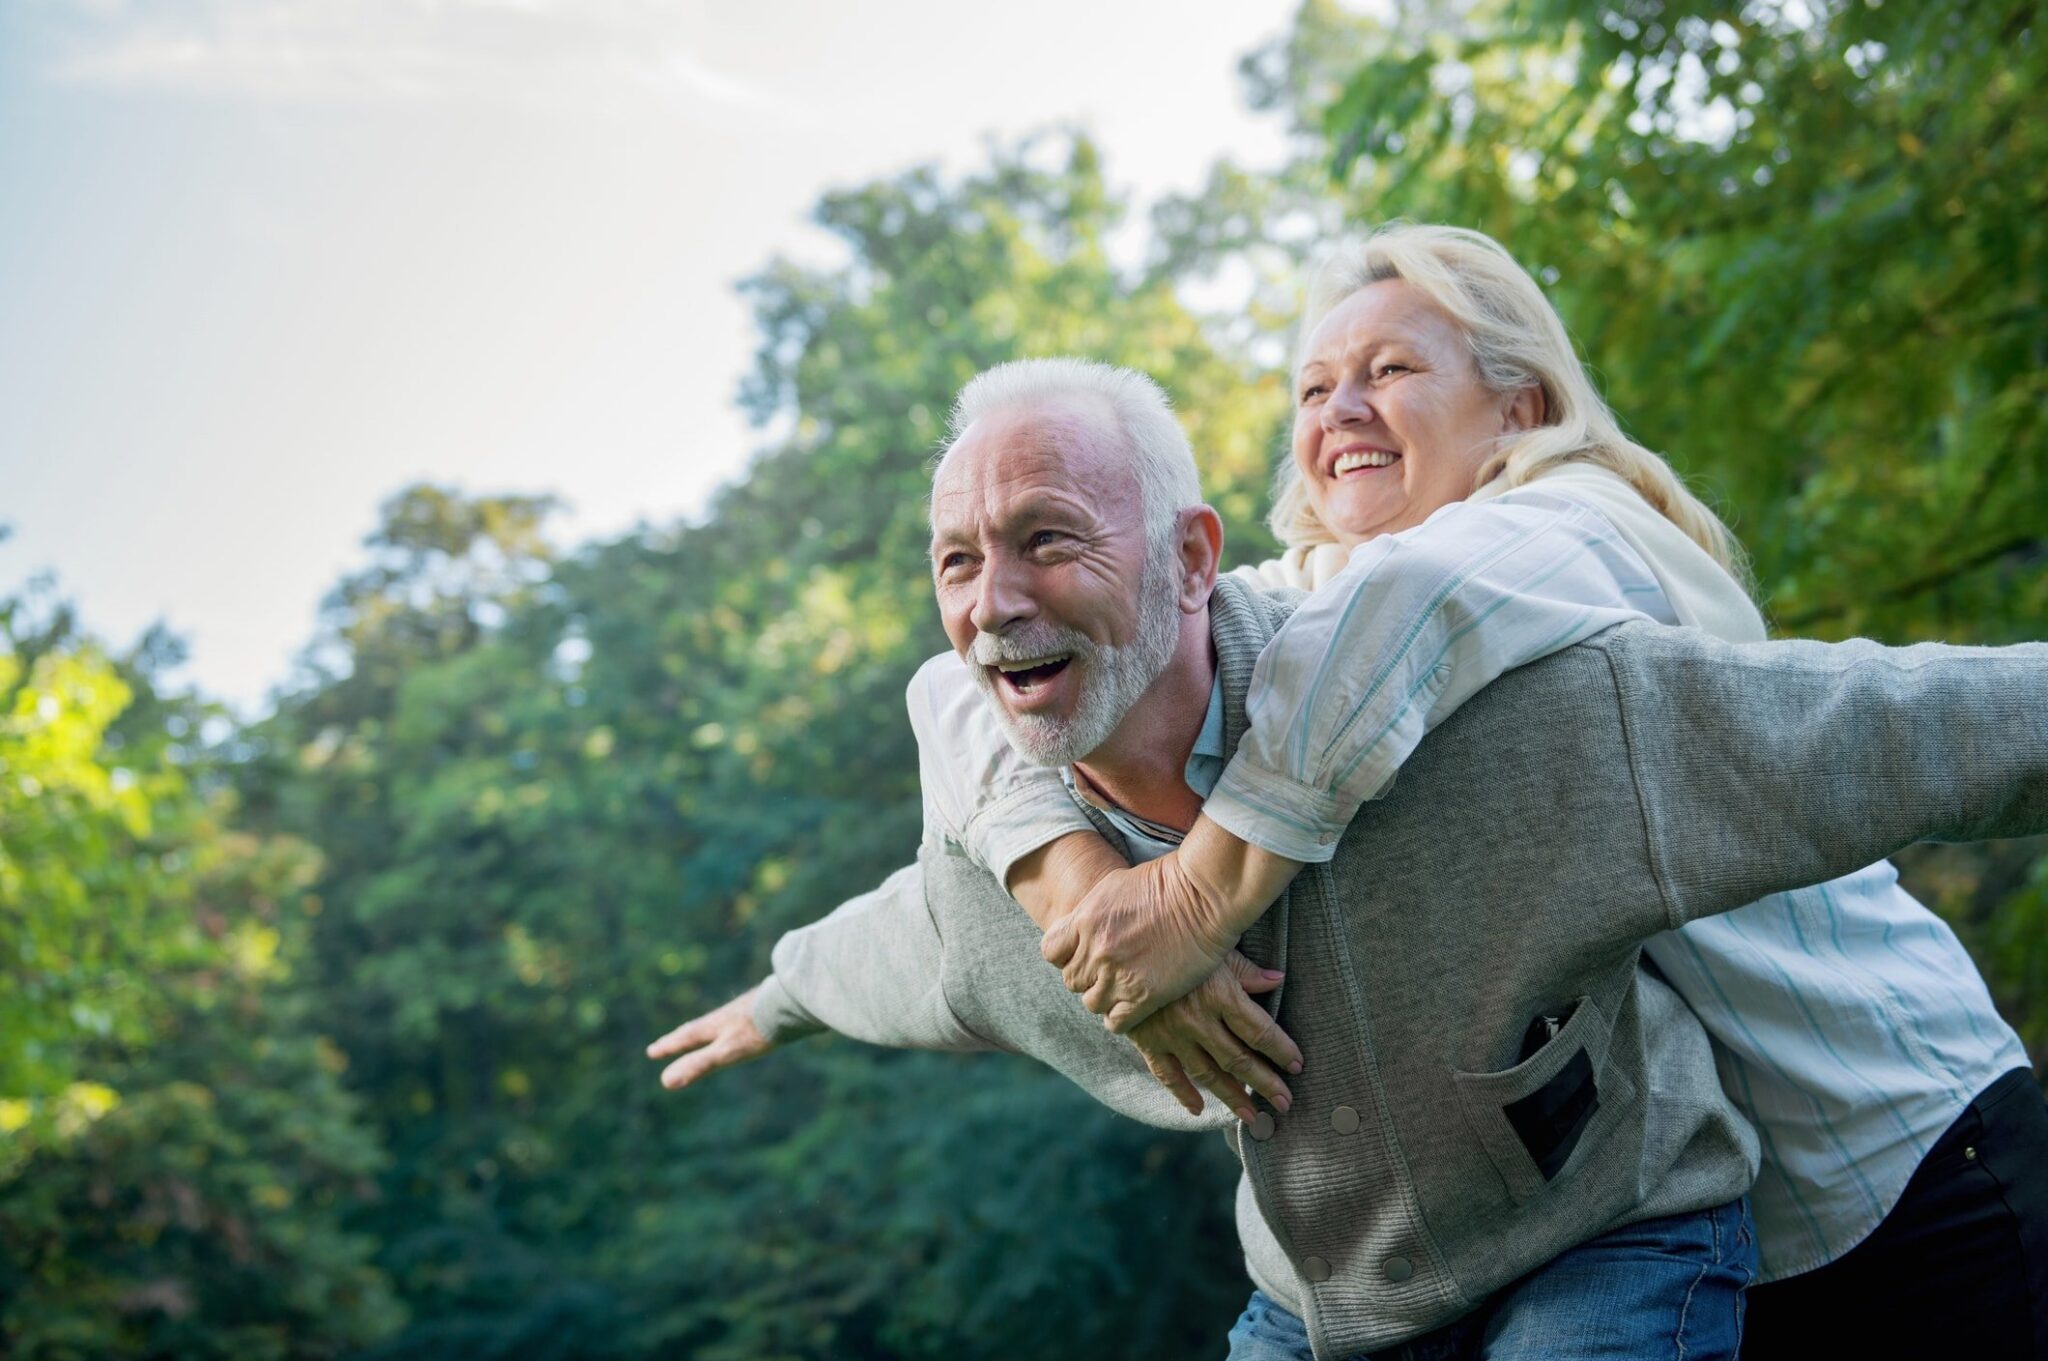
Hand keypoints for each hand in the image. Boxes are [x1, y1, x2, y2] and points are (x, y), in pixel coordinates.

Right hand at [646, 986, 775, 1089]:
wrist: (793, 1001)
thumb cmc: (758, 1029)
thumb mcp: (726, 1052)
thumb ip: (698, 1065)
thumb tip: (665, 1081)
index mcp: (714, 1026)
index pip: (686, 1038)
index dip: (669, 1046)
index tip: (651, 1052)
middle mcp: (726, 1016)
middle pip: (700, 1028)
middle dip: (683, 1037)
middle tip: (670, 1040)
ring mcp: (745, 1011)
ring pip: (720, 1021)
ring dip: (707, 1029)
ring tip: (704, 1032)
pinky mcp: (763, 1009)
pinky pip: (741, 1017)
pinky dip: (733, 1023)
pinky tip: (744, 1024)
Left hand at [1041, 852, 1244, 1031]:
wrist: (1203, 895)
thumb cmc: (1167, 882)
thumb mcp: (1115, 886)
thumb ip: (1092, 913)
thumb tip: (1082, 927)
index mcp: (1085, 920)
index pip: (1051, 951)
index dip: (1066, 955)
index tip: (1082, 954)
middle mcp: (1096, 950)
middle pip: (1072, 980)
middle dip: (1087, 977)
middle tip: (1108, 972)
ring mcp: (1118, 975)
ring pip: (1091, 1003)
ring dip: (1104, 998)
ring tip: (1123, 989)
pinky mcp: (1144, 996)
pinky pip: (1116, 1022)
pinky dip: (1121, 1018)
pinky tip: (1134, 1006)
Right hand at [1129, 950, 1301, 1121]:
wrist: (1121, 946)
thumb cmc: (1176, 939)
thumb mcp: (1214, 948)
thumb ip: (1246, 970)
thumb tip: (1278, 980)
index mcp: (1221, 994)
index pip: (1260, 1031)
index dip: (1282, 1050)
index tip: (1297, 1065)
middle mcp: (1199, 1020)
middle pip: (1240, 1059)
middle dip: (1266, 1083)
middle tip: (1286, 1104)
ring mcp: (1172, 1034)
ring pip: (1208, 1073)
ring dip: (1232, 1097)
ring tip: (1252, 1117)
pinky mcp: (1148, 1041)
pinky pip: (1167, 1074)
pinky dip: (1183, 1093)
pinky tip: (1198, 1109)